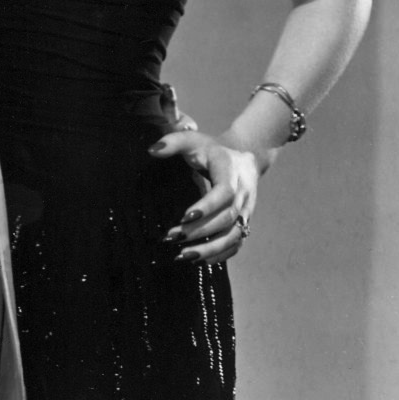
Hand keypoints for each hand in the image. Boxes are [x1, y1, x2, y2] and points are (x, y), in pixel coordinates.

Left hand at [148, 130, 259, 264]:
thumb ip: (173, 142)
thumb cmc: (211, 150)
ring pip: (234, 235)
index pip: (224, 192)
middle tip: (173, 237)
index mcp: (230, 170)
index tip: (184, 216)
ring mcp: (247, 209)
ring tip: (184, 255)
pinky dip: (221, 254)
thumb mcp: (193, 140)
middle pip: (227, 217)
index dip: (207, 206)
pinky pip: (237, 243)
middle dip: (201, 231)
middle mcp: (243, 192)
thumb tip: (152, 150)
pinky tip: (200, 259)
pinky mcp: (245, 222)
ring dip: (211, 248)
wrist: (244, 156)